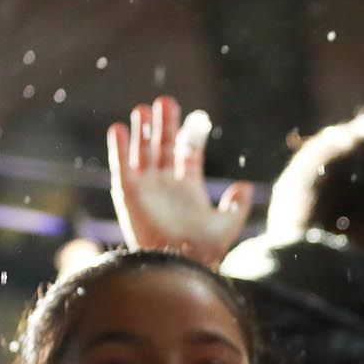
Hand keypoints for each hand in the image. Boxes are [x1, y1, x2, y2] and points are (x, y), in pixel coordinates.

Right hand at [105, 96, 252, 264]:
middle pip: (163, 146)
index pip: (187, 153)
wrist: (179, 261)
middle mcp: (166, 184)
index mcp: (188, 188)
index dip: (190, 135)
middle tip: (165, 101)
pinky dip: (120, 147)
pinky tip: (120, 128)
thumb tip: (244, 185)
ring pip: (143, 151)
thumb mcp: (227, 224)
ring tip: (143, 108)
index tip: (196, 117)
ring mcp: (147, 187)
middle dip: (165, 125)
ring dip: (143, 131)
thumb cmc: (204, 248)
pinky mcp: (128, 193)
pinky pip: (122, 165)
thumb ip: (236, 205)